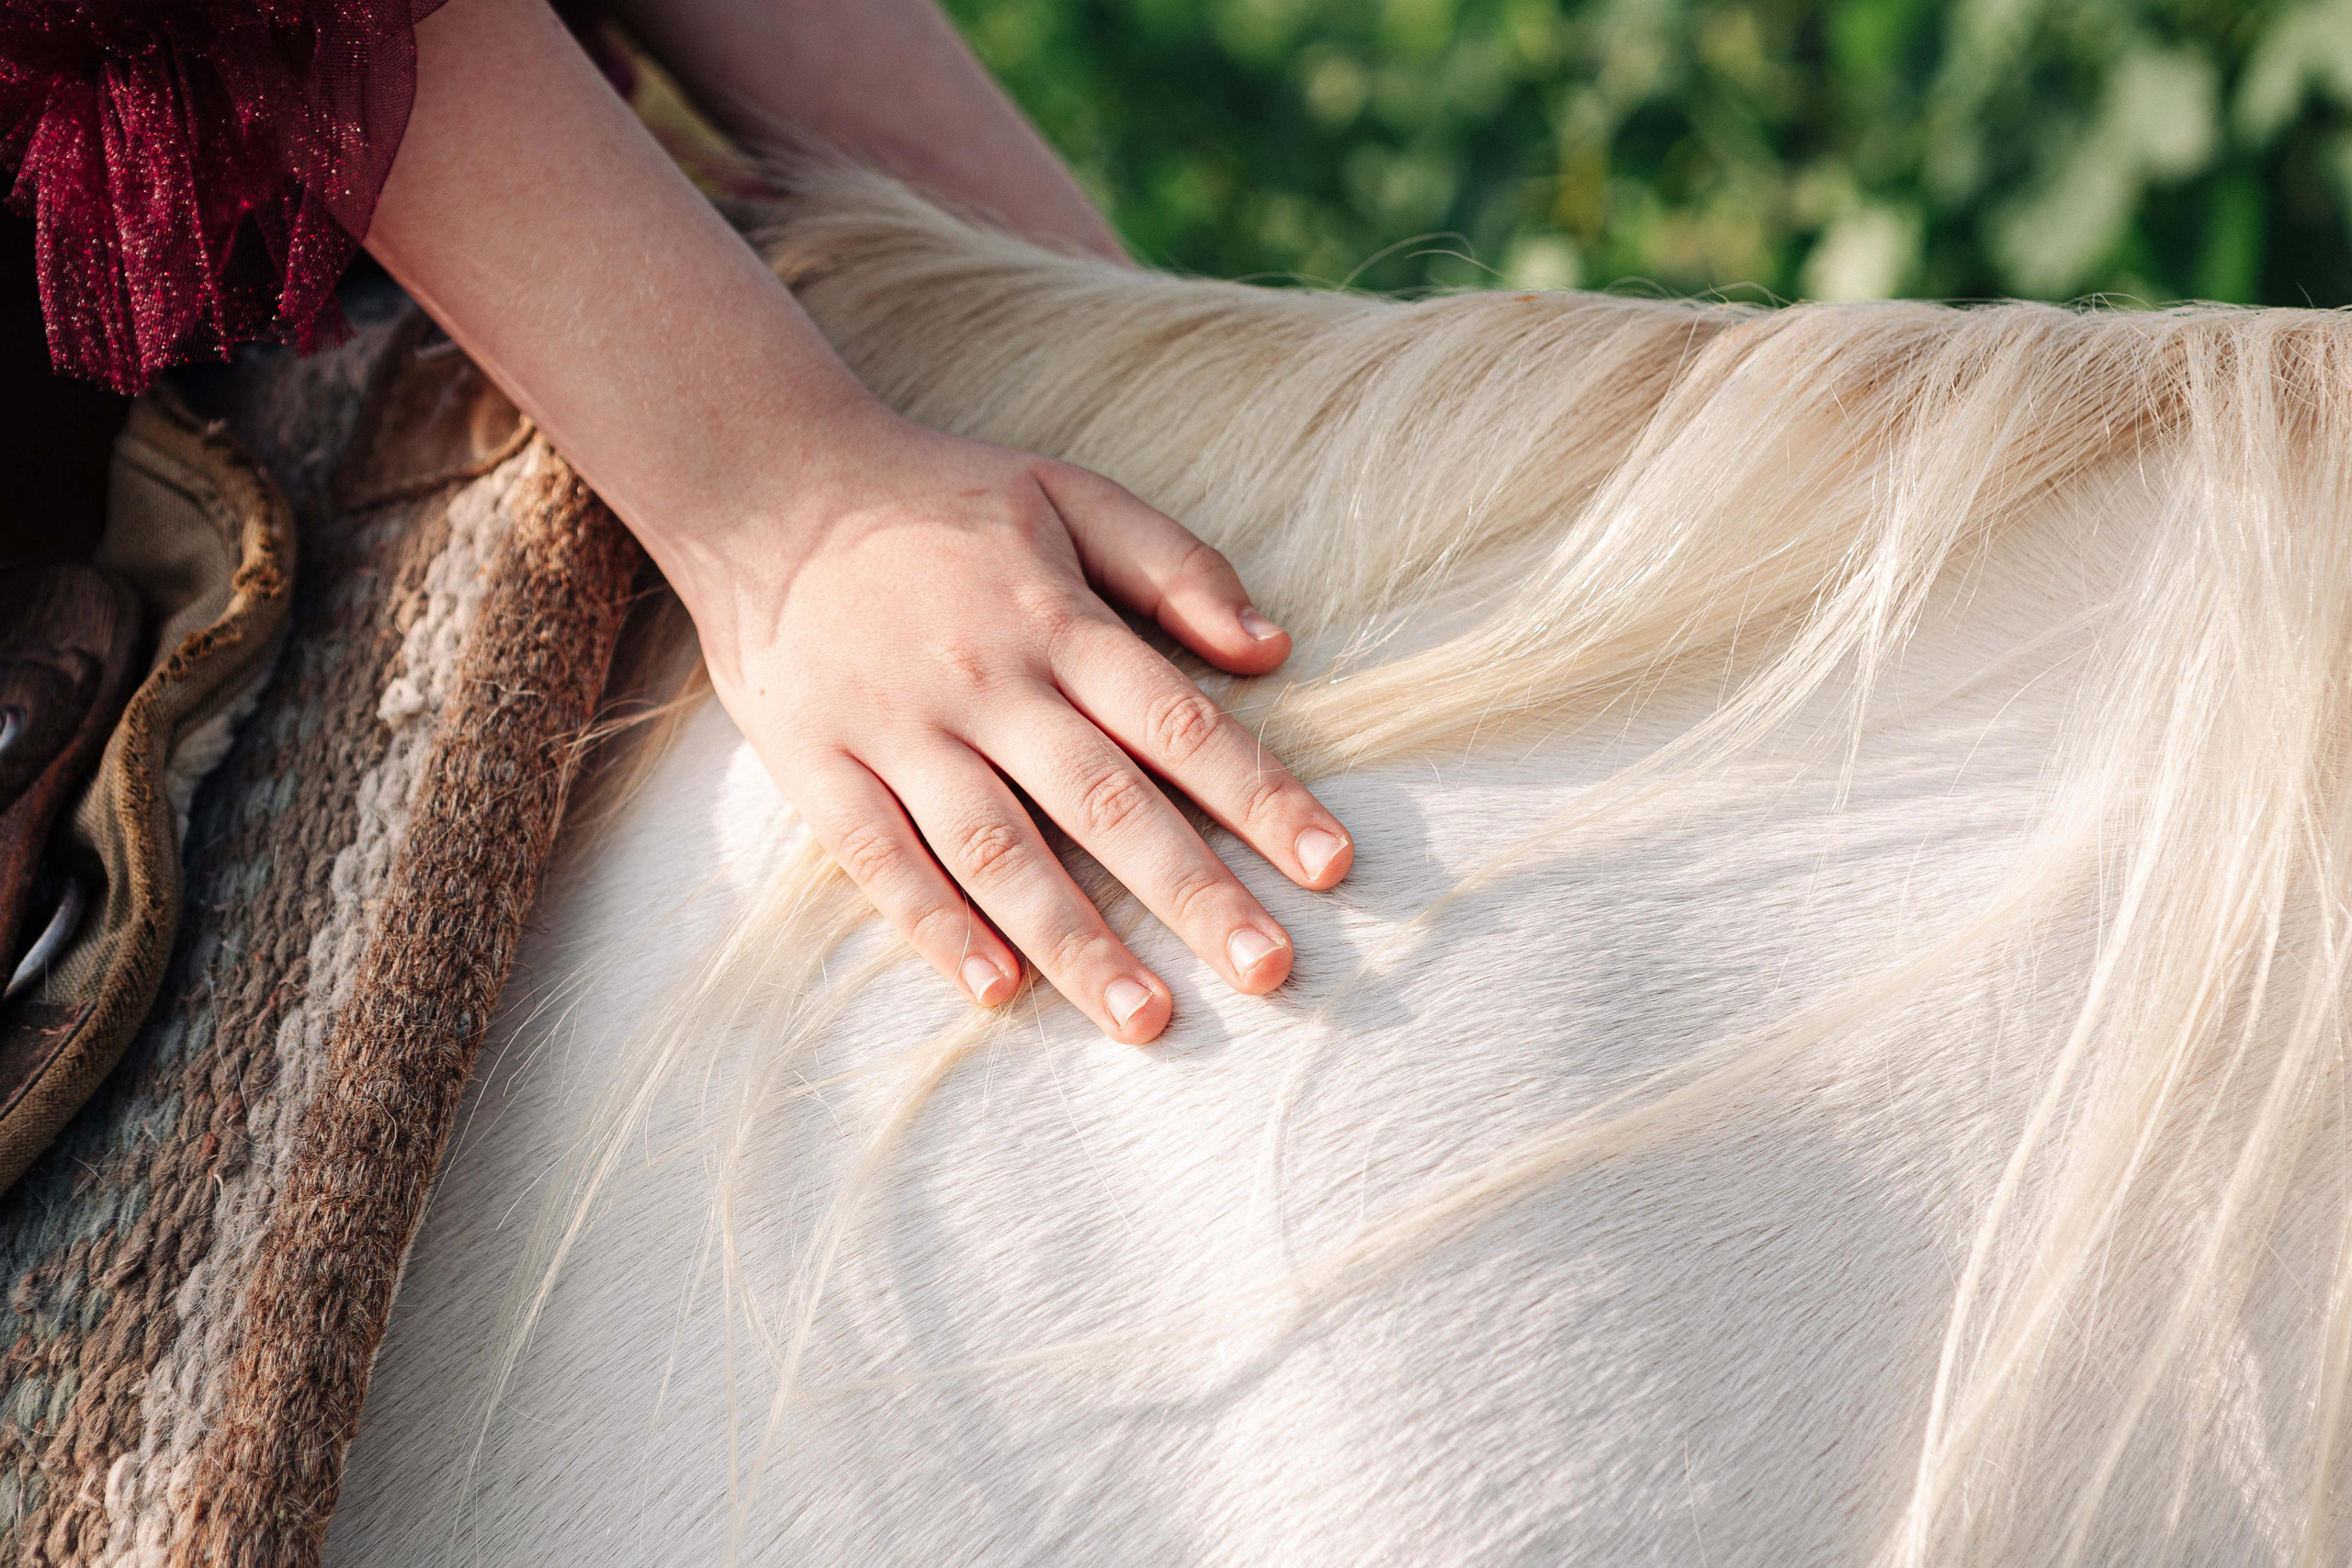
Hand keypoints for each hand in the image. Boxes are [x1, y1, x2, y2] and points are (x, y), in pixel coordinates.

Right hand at [669, 406, 1352, 1043]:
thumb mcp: (1068, 493)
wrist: (765, 483)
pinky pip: (882, 860)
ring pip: (999, 850)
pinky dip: (937, 928)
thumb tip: (1275, 649)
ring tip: (1147, 1018)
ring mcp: (900, 731)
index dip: (1262, 796)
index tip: (1331, 865)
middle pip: (1106, 802)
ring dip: (1075, 939)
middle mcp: (988, 684)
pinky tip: (997, 992)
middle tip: (1270, 970)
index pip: (1180, 724)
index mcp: (1058, 621)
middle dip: (1194, 891)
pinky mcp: (820, 766)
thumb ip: (1175, 566)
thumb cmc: (938, 501)